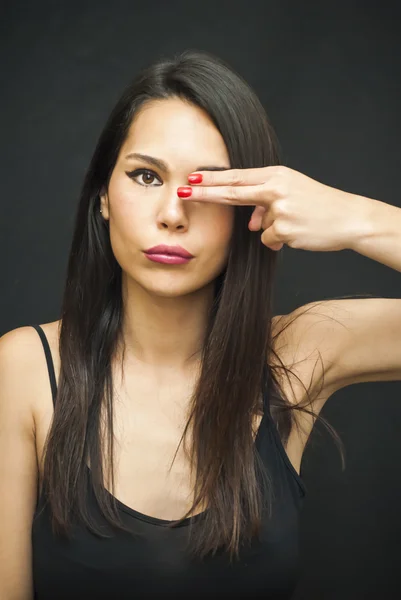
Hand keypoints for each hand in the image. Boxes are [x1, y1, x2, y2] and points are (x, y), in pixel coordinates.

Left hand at [179, 166, 365, 251]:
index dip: (213, 179)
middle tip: (182, 191)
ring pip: (259, 226)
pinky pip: (270, 240)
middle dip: (206, 193)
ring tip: (298, 223)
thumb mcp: (292, 196)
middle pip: (233, 191)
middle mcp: (276, 188)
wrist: (350, 218)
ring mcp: (279, 209)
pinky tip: (299, 233)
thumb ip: (266, 207)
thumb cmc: (320, 206)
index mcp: (277, 175)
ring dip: (273, 229)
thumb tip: (249, 225)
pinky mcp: (284, 229)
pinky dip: (280, 241)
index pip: (238, 177)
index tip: (192, 177)